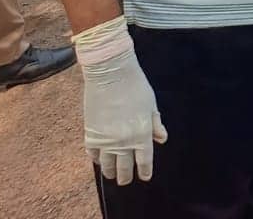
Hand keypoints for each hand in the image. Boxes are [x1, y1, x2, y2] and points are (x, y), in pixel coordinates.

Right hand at [74, 17, 167, 186]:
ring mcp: (106, 140)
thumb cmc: (135, 86)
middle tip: (126, 179)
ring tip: (112, 174)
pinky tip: (100, 160)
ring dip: (110, 172)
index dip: (144, 171)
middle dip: (126, 175)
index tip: (145, 176)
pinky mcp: (91, 134)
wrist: (110, 74)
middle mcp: (124, 141)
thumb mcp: (151, 105)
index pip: (144, 161)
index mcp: (142, 134)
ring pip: (107, 165)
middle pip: (124, 168)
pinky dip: (97, 159)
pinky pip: (93, 155)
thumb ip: (155, 124)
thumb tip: (162, 139)